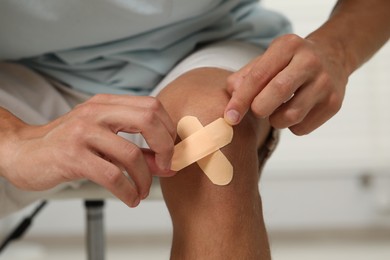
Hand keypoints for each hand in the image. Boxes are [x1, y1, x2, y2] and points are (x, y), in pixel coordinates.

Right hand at [0, 94, 175, 206]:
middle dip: (165, 147)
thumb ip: (138, 150)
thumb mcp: (104, 140)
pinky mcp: (73, 156)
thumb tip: (167, 165)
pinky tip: (130, 198)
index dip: (168, 129)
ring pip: (131, 154)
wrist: (25, 152)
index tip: (170, 151)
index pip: (152, 106)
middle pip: (148, 119)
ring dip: (145, 179)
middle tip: (166, 167)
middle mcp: (96, 112)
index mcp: (106, 104)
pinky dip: (128, 191)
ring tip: (143, 190)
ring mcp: (83, 132)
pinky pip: (112, 175)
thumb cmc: (68, 144)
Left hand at [224, 34, 348, 134]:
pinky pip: (302, 128)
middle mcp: (310, 61)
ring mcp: (326, 83)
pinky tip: (294, 111)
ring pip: (291, 116)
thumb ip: (244, 78)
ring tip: (277, 110)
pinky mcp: (334, 104)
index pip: (259, 76)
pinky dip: (291, 126)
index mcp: (288, 46)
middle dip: (259, 109)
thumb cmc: (288, 63)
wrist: (332, 58)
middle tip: (257, 111)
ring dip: (275, 120)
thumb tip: (233, 99)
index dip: (241, 99)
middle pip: (278, 92)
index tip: (230, 116)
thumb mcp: (266, 61)